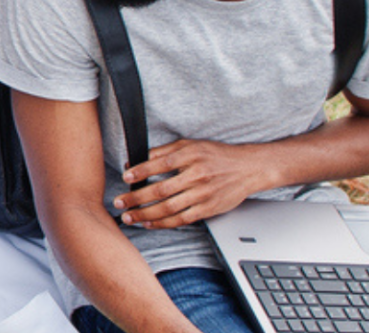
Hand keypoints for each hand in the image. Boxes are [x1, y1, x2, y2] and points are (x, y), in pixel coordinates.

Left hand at [115, 139, 276, 228]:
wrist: (248, 168)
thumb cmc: (217, 156)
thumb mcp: (191, 145)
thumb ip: (165, 151)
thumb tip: (139, 158)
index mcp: (190, 156)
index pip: (158, 164)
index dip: (139, 172)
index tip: (125, 177)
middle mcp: (196, 175)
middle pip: (160, 190)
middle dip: (136, 198)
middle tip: (119, 202)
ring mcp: (203, 194)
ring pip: (168, 208)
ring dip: (145, 214)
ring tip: (130, 217)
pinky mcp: (208, 209)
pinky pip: (182, 219)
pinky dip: (163, 223)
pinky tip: (150, 223)